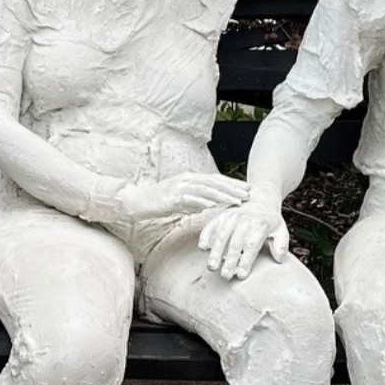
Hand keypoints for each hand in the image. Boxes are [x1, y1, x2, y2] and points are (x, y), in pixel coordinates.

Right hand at [112, 173, 248, 224]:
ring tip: (237, 201)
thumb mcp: (180, 200)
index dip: (231, 183)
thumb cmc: (158, 202)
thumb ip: (194, 201)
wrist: (136, 201)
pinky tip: (215, 206)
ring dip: (223, 195)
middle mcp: (186, 179)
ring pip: (206, 189)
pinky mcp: (172, 197)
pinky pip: (191, 198)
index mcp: (189, 178)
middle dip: (232, 188)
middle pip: (213, 182)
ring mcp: (179, 187)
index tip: (246, 188)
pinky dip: (204, 201)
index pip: (214, 179)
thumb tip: (208, 205)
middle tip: (248, 194)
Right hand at [198, 199, 290, 279]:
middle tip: (225, 276)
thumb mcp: (281, 230)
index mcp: (260, 224)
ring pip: (221, 236)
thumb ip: (281, 245)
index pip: (251, 245)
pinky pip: (211, 226)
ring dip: (215, 252)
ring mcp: (231, 217)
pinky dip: (206, 236)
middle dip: (229, 261)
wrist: (259, 199)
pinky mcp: (221, 216)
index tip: (242, 275)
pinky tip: (202, 248)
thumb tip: (279, 260)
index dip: (246, 261)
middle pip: (235, 243)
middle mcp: (244, 220)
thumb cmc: (270, 221)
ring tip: (211, 267)